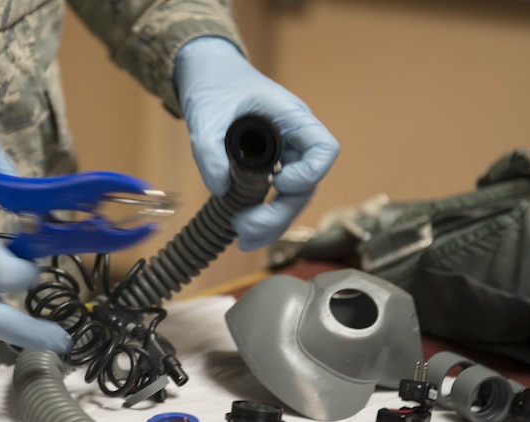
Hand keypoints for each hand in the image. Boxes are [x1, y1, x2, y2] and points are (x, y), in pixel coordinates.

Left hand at [174, 37, 338, 250]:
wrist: (205, 74)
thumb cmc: (214, 83)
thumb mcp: (206, 112)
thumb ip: (209, 149)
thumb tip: (219, 187)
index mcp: (293, 119)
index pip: (324, 150)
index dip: (309, 173)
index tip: (279, 182)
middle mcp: (294, 141)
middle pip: (306, 187)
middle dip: (279, 213)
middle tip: (245, 227)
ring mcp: (281, 158)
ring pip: (290, 200)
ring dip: (270, 224)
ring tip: (242, 238)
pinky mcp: (264, 171)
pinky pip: (271, 200)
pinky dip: (260, 220)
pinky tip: (242, 234)